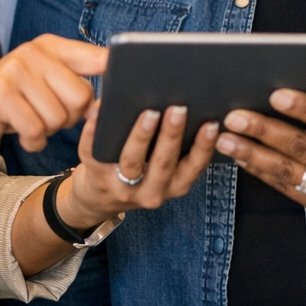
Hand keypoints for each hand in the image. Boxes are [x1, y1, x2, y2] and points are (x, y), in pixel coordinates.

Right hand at [0, 34, 106, 154]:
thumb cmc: (11, 103)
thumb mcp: (42, 82)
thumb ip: (74, 81)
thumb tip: (111, 98)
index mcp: (50, 46)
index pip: (97, 57)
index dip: (115, 74)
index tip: (130, 85)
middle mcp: (34, 52)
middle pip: (81, 97)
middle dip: (69, 118)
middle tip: (47, 117)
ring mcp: (16, 70)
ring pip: (59, 118)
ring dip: (48, 131)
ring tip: (29, 121)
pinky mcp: (1, 93)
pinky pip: (36, 130)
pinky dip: (32, 142)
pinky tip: (22, 135)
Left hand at [58, 100, 219, 228]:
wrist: (98, 200)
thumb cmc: (141, 174)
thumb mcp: (165, 171)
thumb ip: (177, 148)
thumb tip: (186, 105)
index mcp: (174, 185)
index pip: (193, 167)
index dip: (204, 147)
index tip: (212, 124)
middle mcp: (151, 191)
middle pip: (163, 163)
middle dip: (172, 135)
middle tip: (178, 109)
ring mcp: (121, 187)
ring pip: (132, 161)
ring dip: (142, 136)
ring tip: (149, 112)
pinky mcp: (96, 177)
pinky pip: (94, 154)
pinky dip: (95, 132)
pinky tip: (100, 111)